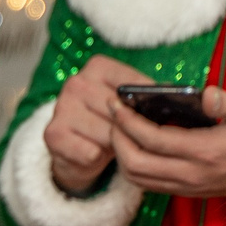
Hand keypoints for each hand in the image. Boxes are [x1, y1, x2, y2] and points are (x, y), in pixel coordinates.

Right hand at [43, 54, 155, 192]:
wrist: (75, 152)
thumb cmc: (108, 123)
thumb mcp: (127, 105)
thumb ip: (144, 97)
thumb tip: (171, 95)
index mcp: (98, 67)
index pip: (130, 83)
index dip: (147, 102)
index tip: (159, 114)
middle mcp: (76, 83)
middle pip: (119, 111)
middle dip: (129, 128)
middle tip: (132, 136)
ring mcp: (62, 107)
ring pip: (107, 133)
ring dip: (114, 145)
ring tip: (111, 144)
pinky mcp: (54, 134)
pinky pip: (91, 152)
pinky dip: (97, 158)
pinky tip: (94, 154)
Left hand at [108, 83, 225, 199]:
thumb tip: (206, 93)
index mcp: (205, 152)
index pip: (153, 140)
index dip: (128, 122)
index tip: (116, 103)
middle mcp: (190, 174)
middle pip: (135, 163)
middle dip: (117, 138)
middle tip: (114, 115)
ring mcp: (186, 186)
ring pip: (137, 178)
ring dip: (122, 154)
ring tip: (120, 129)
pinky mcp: (185, 191)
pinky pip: (148, 184)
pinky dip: (133, 165)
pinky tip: (135, 145)